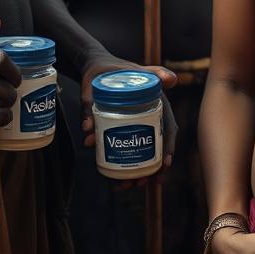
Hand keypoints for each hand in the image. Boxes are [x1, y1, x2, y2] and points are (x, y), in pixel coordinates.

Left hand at [79, 54, 177, 183]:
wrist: (99, 67)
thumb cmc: (107, 70)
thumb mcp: (101, 79)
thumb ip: (92, 101)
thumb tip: (86, 128)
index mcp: (155, 99)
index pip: (168, 125)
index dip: (168, 145)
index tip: (165, 163)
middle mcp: (150, 113)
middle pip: (159, 143)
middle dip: (155, 166)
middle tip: (145, 182)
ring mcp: (140, 121)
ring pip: (147, 149)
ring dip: (142, 170)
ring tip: (132, 186)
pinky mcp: (128, 126)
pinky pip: (132, 146)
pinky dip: (128, 163)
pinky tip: (120, 179)